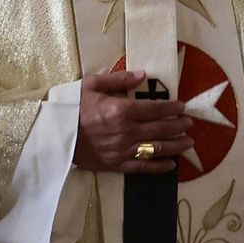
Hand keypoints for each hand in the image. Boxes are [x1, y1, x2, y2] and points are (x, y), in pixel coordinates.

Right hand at [74, 70, 193, 174]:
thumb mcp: (92, 84)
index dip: (172, 107)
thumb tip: (143, 75)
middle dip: (179, 125)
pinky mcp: (116, 165)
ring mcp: (122, 150)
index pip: (155, 109)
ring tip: (188, 142)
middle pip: (161, 129)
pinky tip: (172, 165)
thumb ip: (119, 79)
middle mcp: (126, 131)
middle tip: (189, 123)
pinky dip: (159, 167)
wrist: (54, 135)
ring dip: (176, 145)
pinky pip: (143, 167)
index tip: (183, 106)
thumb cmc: (73, 107)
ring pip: (157, 149)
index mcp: (121, 110)